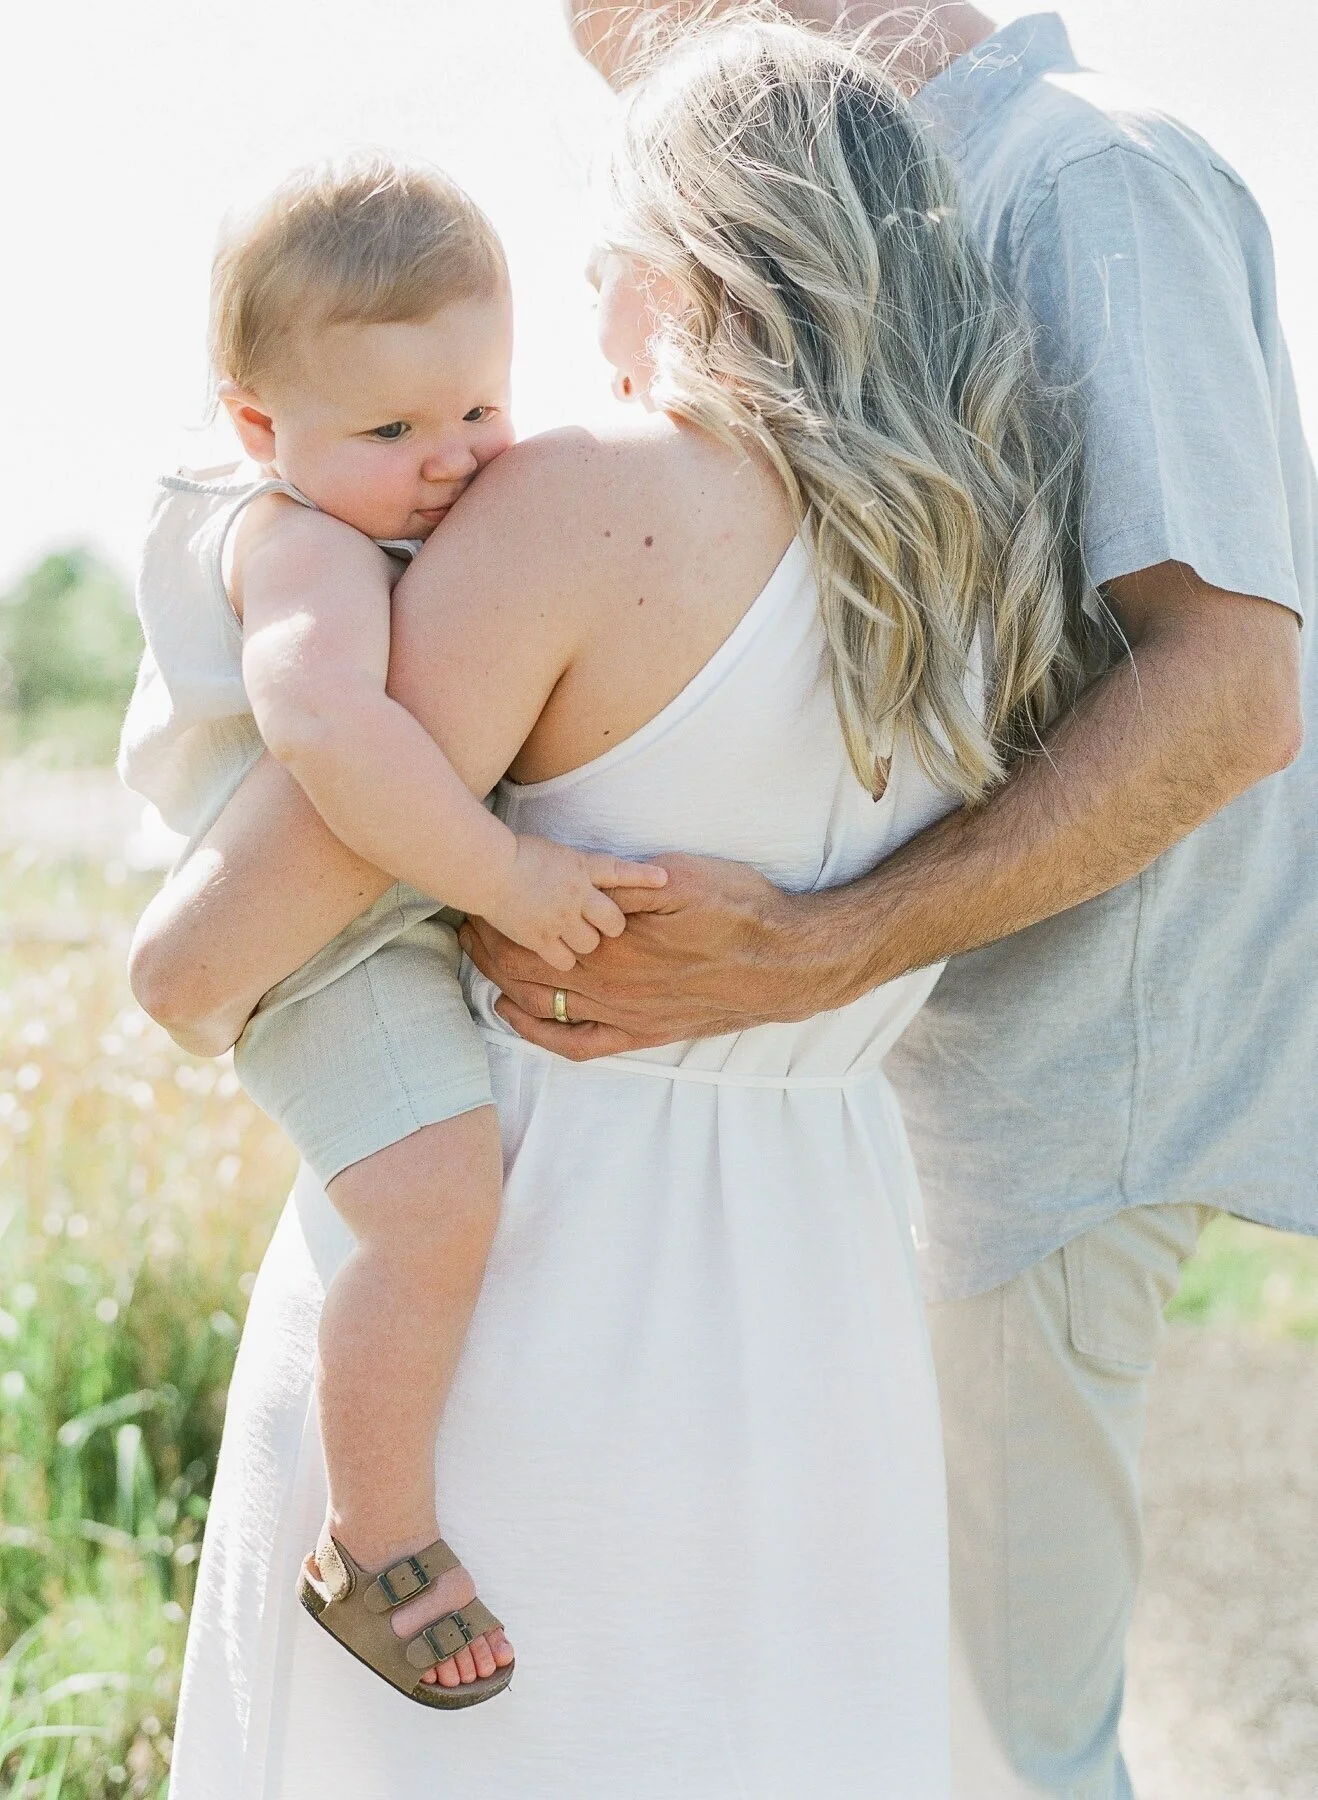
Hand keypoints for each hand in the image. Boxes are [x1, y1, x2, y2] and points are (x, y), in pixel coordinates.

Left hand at [461, 852, 822, 1059]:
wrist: (783, 964)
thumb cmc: (739, 910)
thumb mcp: (681, 878)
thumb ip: (626, 884)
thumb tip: (580, 879)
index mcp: (615, 944)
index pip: (537, 931)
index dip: (501, 918)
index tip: (478, 897)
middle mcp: (611, 986)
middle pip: (528, 968)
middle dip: (491, 948)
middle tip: (465, 927)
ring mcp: (623, 1015)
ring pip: (543, 1003)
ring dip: (503, 982)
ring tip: (477, 960)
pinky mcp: (641, 1035)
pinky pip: (576, 1043)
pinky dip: (537, 1031)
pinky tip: (514, 1016)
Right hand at [481, 834, 667, 974]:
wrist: (485, 867)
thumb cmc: (513, 852)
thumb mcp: (556, 850)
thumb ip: (578, 865)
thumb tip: (591, 872)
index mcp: (581, 866)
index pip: (621, 871)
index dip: (644, 876)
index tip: (664, 879)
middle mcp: (576, 894)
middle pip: (613, 922)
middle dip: (610, 926)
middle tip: (600, 926)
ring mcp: (560, 919)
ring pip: (591, 944)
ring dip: (585, 943)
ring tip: (572, 936)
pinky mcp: (540, 939)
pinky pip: (565, 961)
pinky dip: (563, 959)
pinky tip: (556, 950)